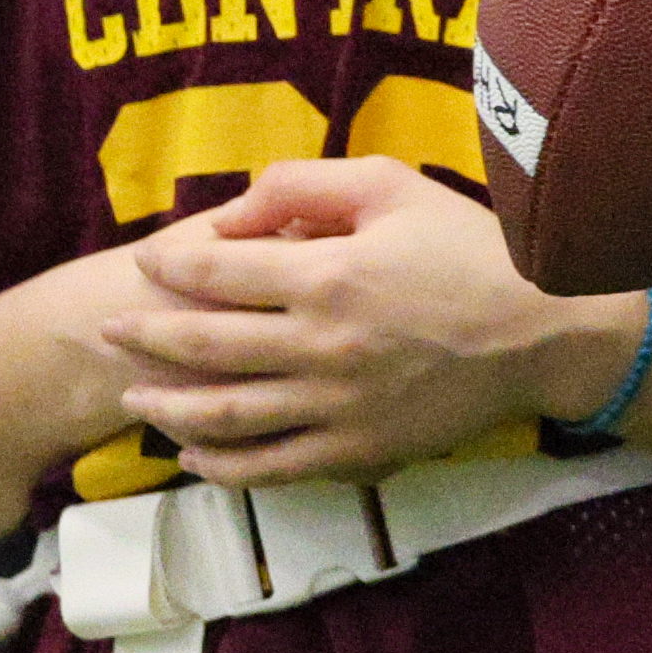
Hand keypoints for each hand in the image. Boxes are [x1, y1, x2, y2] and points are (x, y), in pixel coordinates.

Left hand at [102, 158, 637, 484]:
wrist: (542, 331)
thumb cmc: (468, 247)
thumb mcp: (393, 185)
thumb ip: (306, 185)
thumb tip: (234, 212)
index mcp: (327, 274)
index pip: (219, 271)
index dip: (170, 265)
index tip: (145, 260)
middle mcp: (320, 346)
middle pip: (205, 347)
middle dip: (146, 337)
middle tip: (109, 330)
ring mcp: (335, 408)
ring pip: (225, 417)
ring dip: (167, 408)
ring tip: (133, 397)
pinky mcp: (356, 452)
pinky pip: (269, 467)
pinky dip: (220, 465)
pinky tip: (193, 454)